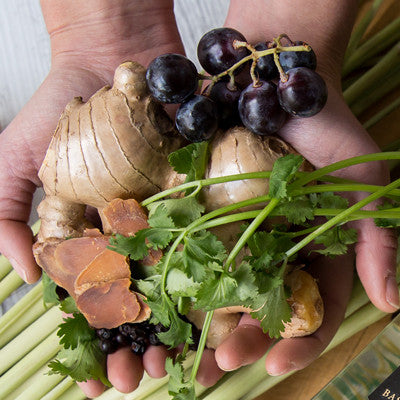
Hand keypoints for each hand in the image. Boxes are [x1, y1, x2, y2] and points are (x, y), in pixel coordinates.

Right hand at [0, 0, 190, 396]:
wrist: (105, 61)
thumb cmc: (55, 111)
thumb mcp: (13, 162)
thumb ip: (6, 217)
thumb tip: (27, 278)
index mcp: (87, 236)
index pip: (88, 302)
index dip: (92, 341)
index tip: (99, 381)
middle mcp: (128, 233)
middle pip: (136, 300)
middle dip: (137, 342)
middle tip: (144, 378)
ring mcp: (164, 214)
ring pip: (174, 277)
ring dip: (176, 322)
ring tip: (180, 360)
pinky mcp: (194, 193)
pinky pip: (204, 236)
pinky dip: (211, 269)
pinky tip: (216, 306)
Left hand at [212, 0, 398, 377]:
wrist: (276, 83)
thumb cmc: (327, 130)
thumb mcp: (362, 183)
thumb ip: (376, 239)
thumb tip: (389, 301)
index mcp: (314, 250)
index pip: (311, 309)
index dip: (300, 342)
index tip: (278, 363)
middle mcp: (274, 247)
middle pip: (260, 307)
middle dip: (246, 339)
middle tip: (225, 361)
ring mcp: (236, 229)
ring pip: (223, 285)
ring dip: (207, 320)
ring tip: (189, 351)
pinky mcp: (205, 207)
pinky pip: (190, 244)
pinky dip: (179, 272)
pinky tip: (165, 298)